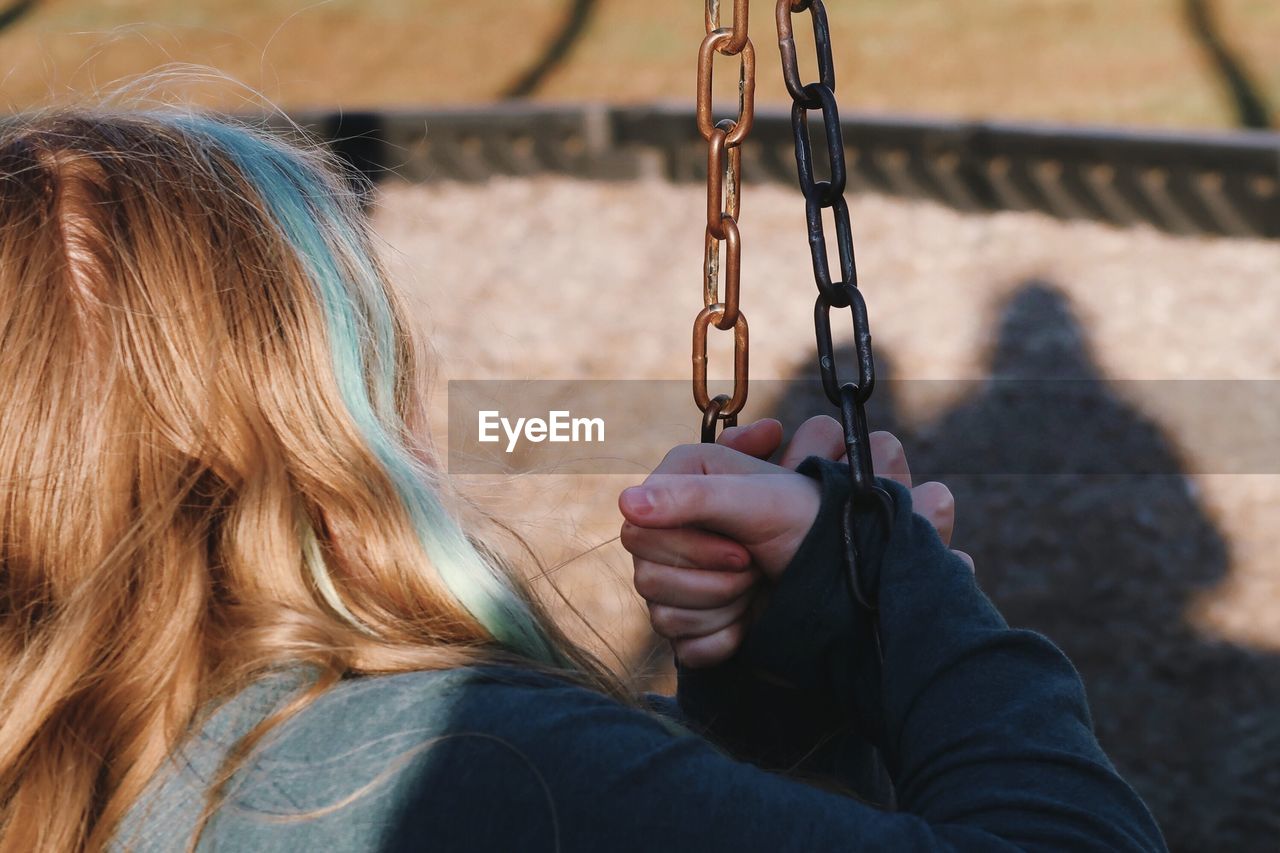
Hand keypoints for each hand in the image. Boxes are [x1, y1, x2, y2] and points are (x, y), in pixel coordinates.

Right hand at [619, 417, 970, 667]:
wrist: (850, 576)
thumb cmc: (812, 523)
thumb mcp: (759, 500)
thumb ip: (692, 497)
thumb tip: (626, 503)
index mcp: (680, 489)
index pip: (639, 529)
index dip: (691, 547)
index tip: (744, 548)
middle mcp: (673, 532)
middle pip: (646, 575)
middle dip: (712, 581)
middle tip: (757, 566)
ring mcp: (680, 580)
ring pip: (661, 616)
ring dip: (723, 609)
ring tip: (760, 587)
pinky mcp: (694, 623)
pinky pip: (683, 647)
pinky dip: (724, 641)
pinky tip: (753, 623)